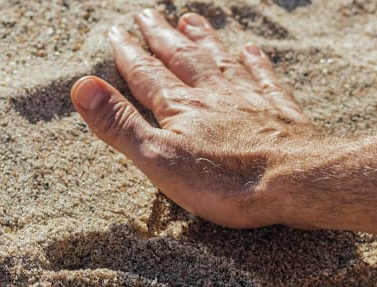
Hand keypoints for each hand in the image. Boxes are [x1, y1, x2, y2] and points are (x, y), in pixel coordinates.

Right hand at [70, 8, 315, 228]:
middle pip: (181, 58)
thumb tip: (81, 85)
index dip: (129, 55)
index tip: (116, 33)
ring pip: (219, 59)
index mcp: (180, 108)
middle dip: (161, 37)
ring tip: (190, 19)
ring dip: (202, 38)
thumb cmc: (225, 180)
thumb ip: (119, 124)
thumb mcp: (159, 158)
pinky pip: (263, 77)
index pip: (147, 75)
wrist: (296, 180)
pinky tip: (249, 48)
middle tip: (146, 14)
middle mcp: (213, 93)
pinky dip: (254, 60)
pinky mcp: (280, 112)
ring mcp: (249, 99)